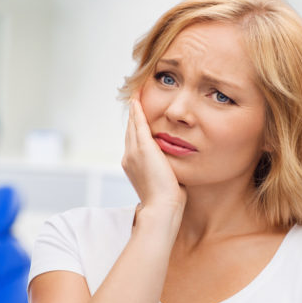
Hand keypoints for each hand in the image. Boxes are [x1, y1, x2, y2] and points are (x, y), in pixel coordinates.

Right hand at [122, 91, 187, 212]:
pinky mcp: (143, 148)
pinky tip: (137, 99)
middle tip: (134, 99)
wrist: (162, 207)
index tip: (137, 116)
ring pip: (132, 125)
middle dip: (132, 115)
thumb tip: (173, 166)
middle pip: (129, 130)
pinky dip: (137, 111)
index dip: (134, 128)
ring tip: (135, 95)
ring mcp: (133, 152)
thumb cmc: (167, 200)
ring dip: (133, 109)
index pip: (133, 141)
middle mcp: (129, 156)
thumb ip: (164, 169)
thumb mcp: (164, 181)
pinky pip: (138, 124)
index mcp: (132, 165)